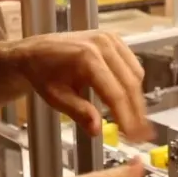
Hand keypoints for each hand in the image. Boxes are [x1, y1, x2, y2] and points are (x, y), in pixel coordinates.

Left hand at [9, 31, 151, 140]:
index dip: (126, 117)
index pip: (115, 93)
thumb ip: (78, 112)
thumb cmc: (43, 74)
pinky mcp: (114, 39)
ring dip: (137, 99)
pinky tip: (128, 100)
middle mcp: (102, 45)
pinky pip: (132, 65)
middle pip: (130, 84)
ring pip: (135, 75)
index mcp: (86, 58)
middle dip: (137, 112)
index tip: (134, 137)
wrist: (36, 51)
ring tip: (135, 121)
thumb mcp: (55, 97)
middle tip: (141, 135)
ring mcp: (110, 39)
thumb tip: (97, 130)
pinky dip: (133, 84)